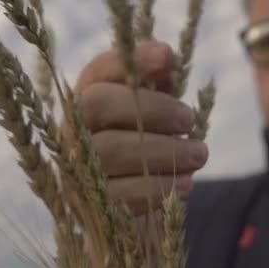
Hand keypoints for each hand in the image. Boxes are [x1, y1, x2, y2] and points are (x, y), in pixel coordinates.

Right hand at [64, 40, 208, 214]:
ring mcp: (73, 168)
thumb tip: (166, 55)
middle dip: (151, 108)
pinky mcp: (85, 206)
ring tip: (199, 154)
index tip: (167, 58)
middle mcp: (70, 129)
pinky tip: (185, 184)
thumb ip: (157, 83)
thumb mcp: (156, 113)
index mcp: (87, 99)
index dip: (131, 59)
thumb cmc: (147, 149)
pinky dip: (159, 187)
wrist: (132, 212)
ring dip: (164, 151)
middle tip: (190, 121)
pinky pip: (120, 194)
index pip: (100, 69)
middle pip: (96, 103)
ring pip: (109, 149)